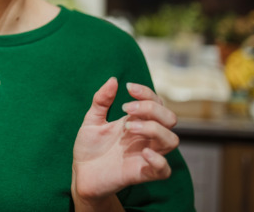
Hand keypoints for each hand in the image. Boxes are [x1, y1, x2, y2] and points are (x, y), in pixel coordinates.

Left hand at [72, 78, 178, 208]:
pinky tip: (143, 152)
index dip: (147, 92)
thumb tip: (113, 80)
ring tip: (128, 127)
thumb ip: (101, 100)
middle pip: (170, 118)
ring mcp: (146, 155)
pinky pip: (164, 170)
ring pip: (172, 140)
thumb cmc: (89, 147)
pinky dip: (159, 160)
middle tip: (126, 109)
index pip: (157, 102)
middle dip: (152, 109)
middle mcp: (146, 137)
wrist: (81, 174)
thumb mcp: (91, 120)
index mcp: (137, 121)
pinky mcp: (142, 174)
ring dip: (154, 129)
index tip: (128, 88)